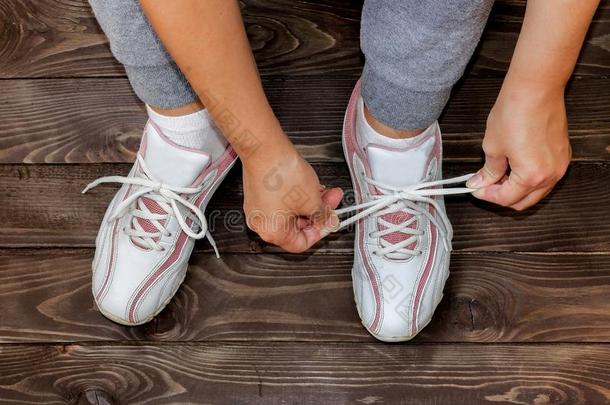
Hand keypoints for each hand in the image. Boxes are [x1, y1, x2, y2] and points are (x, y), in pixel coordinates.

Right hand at [243, 143, 342, 252]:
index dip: (320, 232)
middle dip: (317, 212)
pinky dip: (296, 195)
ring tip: (324, 190)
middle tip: (331, 202)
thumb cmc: (282, 175)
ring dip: (309, 202)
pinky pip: (281, 200)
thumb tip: (327, 220)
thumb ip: (323, 215)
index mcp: (272, 232)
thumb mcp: (312, 201)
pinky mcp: (259, 192)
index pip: (301, 243)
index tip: (330, 221)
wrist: (265, 149)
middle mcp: (261, 223)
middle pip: (296, 226)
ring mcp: (258, 207)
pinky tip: (309, 185)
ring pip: (290, 211)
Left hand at [466, 82, 571, 209]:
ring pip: (536, 192)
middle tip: (485, 186)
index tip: (475, 189)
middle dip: (502, 197)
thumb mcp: (493, 146)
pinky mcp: (563, 155)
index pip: (506, 198)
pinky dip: (530, 179)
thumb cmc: (514, 113)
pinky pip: (546, 178)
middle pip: (524, 201)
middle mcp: (551, 175)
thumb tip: (479, 183)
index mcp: (531, 176)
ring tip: (498, 176)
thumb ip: (488, 171)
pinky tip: (514, 168)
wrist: (536, 88)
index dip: (487, 196)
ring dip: (517, 189)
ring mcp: (560, 165)